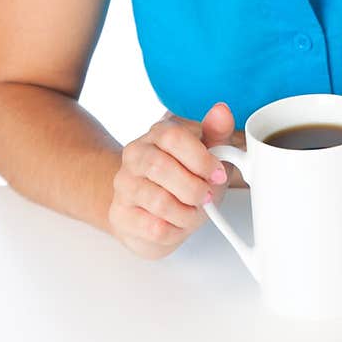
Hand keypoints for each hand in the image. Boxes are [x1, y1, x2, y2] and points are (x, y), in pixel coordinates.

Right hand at [108, 102, 242, 259]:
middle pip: (160, 167)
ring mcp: (124, 184)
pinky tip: (177, 224)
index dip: (200, 158)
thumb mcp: (209, 153)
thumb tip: (221, 111)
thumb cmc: (186, 177)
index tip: (217, 174)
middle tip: (206, 197)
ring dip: (187, 213)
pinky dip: (176, 231)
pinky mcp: (120, 215)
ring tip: (193, 212)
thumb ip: (217, 132)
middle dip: (193, 188)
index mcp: (158, 133)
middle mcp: (135, 154)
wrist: (154, 208)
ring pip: (158, 201)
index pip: (173, 136)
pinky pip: (153, 228)